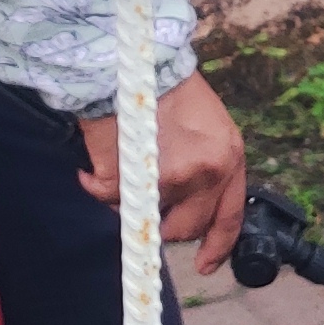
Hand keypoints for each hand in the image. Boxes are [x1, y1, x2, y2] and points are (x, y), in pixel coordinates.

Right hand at [75, 73, 250, 279]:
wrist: (132, 59)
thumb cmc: (162, 84)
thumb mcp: (206, 123)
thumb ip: (205, 162)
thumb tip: (186, 201)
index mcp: (228, 156)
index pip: (228, 216)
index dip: (216, 246)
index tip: (204, 266)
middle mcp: (207, 171)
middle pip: (184, 227)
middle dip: (161, 222)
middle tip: (144, 197)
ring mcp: (171, 178)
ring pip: (141, 211)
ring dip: (126, 193)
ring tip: (120, 157)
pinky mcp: (134, 178)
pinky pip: (107, 195)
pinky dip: (94, 179)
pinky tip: (94, 156)